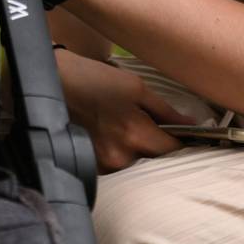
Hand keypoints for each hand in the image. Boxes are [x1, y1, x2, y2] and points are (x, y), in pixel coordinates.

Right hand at [54, 49, 195, 171]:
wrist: (52, 81)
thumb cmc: (93, 78)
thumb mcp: (135, 86)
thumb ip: (166, 110)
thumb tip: (192, 125)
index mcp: (135, 133)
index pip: (173, 150)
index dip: (184, 142)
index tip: (188, 135)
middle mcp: (120, 155)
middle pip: (154, 160)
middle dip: (158, 145)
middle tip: (153, 126)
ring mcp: (103, 162)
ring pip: (135, 163)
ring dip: (138, 150)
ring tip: (125, 127)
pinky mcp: (90, 164)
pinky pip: (116, 164)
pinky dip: (119, 152)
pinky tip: (110, 134)